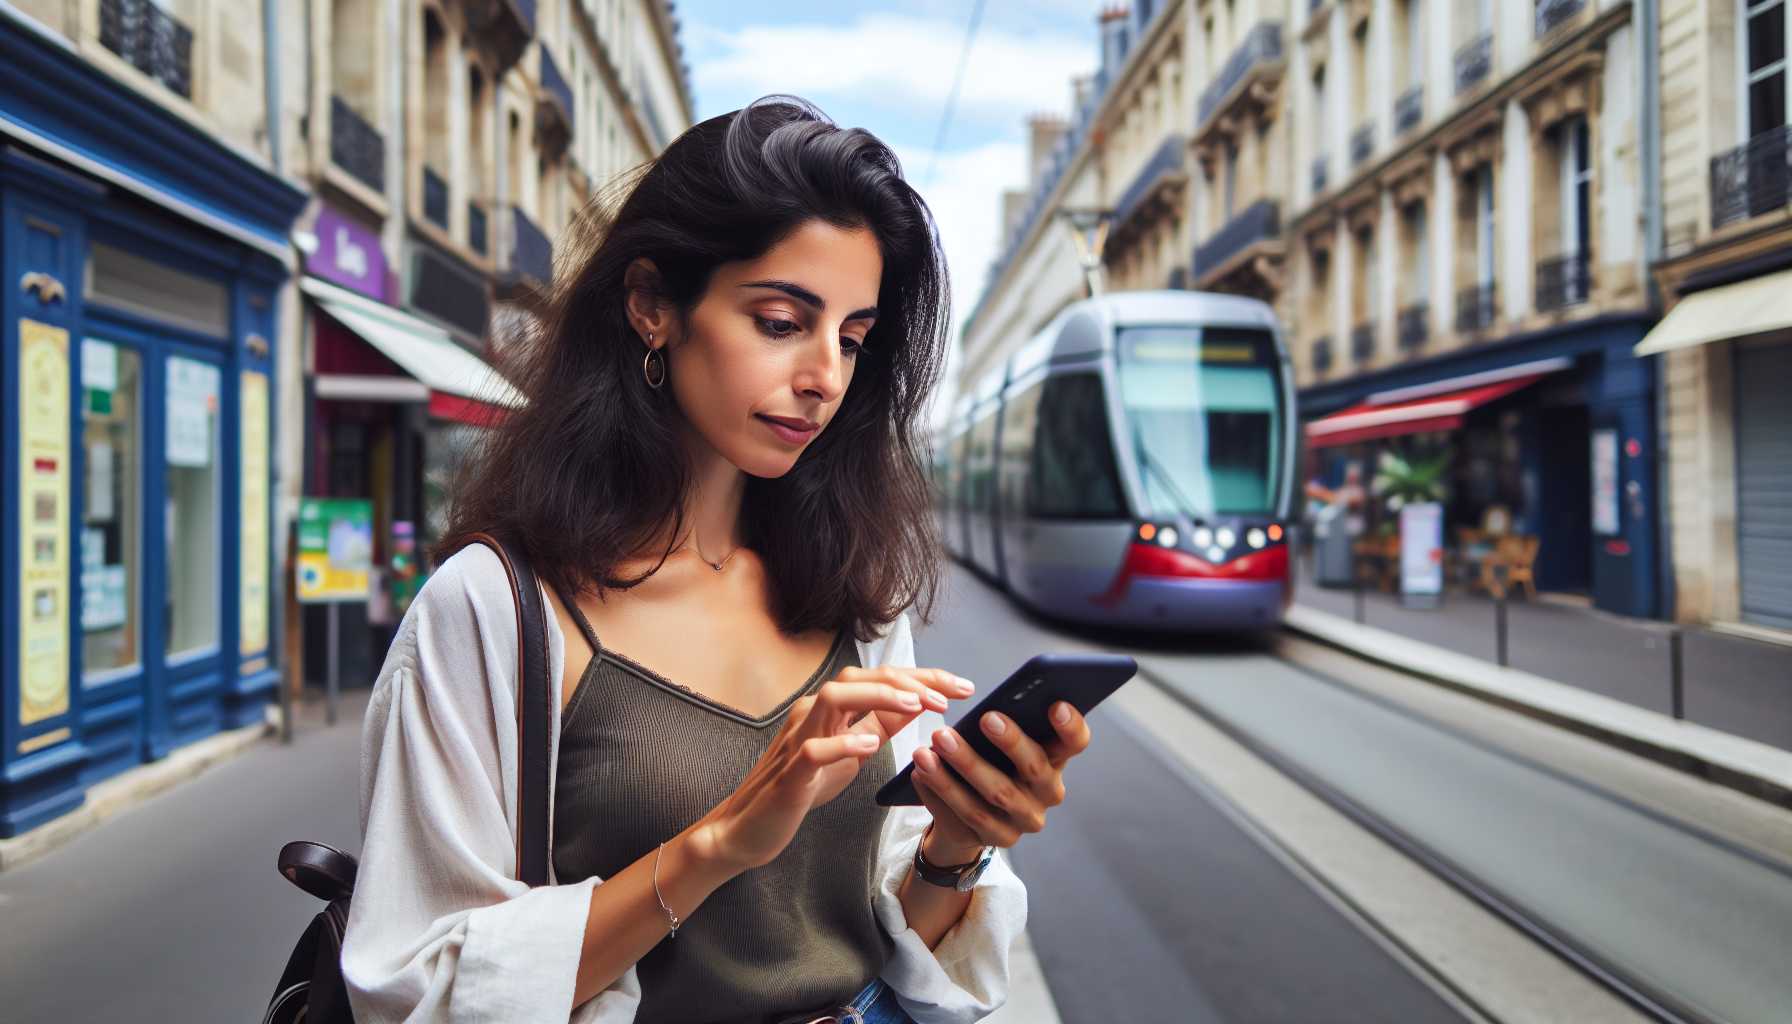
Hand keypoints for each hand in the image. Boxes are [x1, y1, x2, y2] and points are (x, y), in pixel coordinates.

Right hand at [697, 666, 973, 871]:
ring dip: (877, 697)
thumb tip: (916, 701)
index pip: (877, 679)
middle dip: (907, 680)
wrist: (748, 829)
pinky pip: (812, 751)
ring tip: (916, 706)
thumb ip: (877, 725)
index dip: (922, 677)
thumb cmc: (800, 787)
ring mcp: (797, 741)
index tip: (962, 687)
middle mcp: (810, 715)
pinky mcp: (788, 775)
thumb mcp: (849, 752)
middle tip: (949, 695)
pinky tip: (869, 746)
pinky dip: (841, 744)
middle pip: (857, 677)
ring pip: (831, 698)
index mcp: (828, 709)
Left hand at [910, 701, 1091, 860]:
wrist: (972, 815)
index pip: (1075, 743)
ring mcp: (1022, 821)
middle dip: (1010, 741)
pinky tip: (920, 772)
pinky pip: (964, 816)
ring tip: (934, 744)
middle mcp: (1046, 795)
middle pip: (1034, 768)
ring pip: (994, 795)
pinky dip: (939, 792)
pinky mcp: (993, 840)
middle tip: (985, 716)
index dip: (1070, 726)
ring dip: (962, 767)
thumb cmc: (990, 761)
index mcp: (1055, 761)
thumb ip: (1004, 723)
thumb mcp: (1002, 743)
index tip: (1056, 704)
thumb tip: (990, 706)